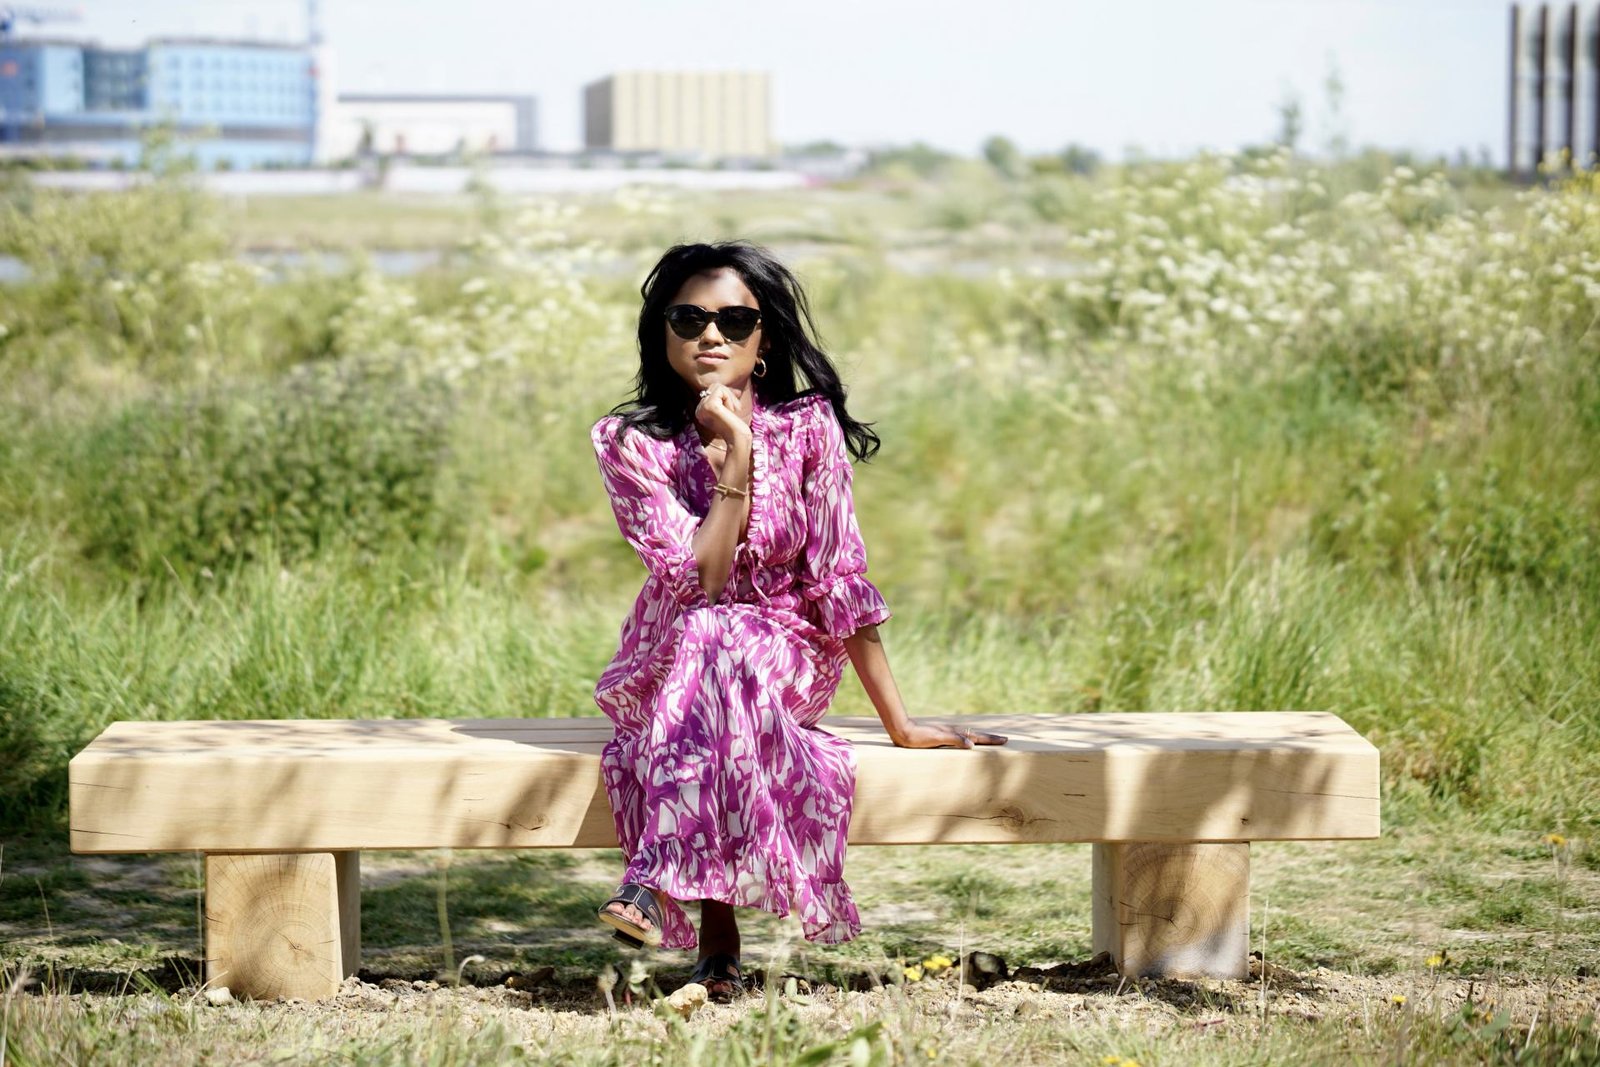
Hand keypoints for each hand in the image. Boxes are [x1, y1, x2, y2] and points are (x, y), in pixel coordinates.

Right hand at [695, 384, 749, 444]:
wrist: (737, 437)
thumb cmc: (735, 425)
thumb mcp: (728, 410)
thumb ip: (727, 400)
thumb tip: (736, 391)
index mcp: (701, 411)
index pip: (711, 391)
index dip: (726, 394)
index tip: (736, 402)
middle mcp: (698, 410)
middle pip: (713, 387)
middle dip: (728, 394)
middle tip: (735, 409)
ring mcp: (702, 408)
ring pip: (717, 387)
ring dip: (729, 396)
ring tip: (732, 410)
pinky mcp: (709, 406)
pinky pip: (720, 390)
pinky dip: (729, 398)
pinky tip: (731, 411)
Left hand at [890, 720, 1008, 748]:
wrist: (903, 731)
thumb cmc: (918, 738)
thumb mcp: (937, 739)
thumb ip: (954, 740)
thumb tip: (971, 744)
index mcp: (954, 733)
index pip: (977, 737)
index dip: (991, 739)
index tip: (1004, 740)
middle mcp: (953, 732)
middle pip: (976, 735)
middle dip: (989, 738)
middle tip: (1003, 740)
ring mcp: (947, 734)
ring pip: (968, 736)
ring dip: (980, 739)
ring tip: (989, 742)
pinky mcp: (941, 736)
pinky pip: (960, 739)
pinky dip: (968, 740)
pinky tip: (967, 743)